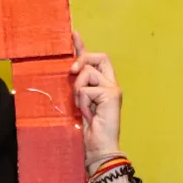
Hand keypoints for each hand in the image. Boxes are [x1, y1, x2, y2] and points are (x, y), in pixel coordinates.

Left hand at [70, 31, 122, 168]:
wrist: (99, 148)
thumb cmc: (88, 130)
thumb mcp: (78, 104)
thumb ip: (77, 87)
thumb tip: (69, 71)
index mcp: (103, 85)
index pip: (95, 59)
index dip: (82, 46)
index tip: (73, 34)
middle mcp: (111, 83)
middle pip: (98, 57)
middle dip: (82, 61)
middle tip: (72, 73)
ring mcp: (113, 88)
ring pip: (87, 73)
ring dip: (78, 91)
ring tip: (83, 108)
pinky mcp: (111, 95)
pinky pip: (86, 89)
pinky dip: (82, 103)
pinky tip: (88, 115)